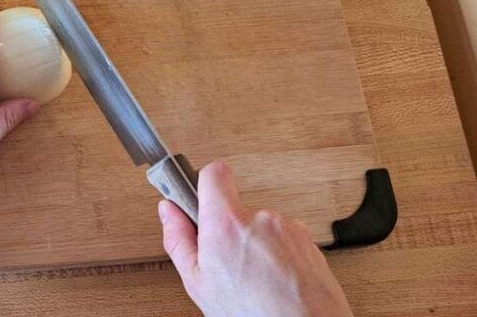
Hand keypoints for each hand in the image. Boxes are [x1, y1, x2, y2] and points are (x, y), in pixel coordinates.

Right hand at [159, 162, 352, 316]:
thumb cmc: (255, 314)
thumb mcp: (199, 284)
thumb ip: (178, 239)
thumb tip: (168, 212)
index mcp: (227, 223)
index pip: (213, 173)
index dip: (204, 183)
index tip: (198, 198)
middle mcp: (260, 218)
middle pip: (237, 208)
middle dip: (230, 230)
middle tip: (227, 263)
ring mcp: (288, 227)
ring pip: (262, 227)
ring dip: (257, 246)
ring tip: (255, 279)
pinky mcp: (308, 240)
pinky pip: (285, 239)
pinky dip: (278, 256)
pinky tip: (274, 281)